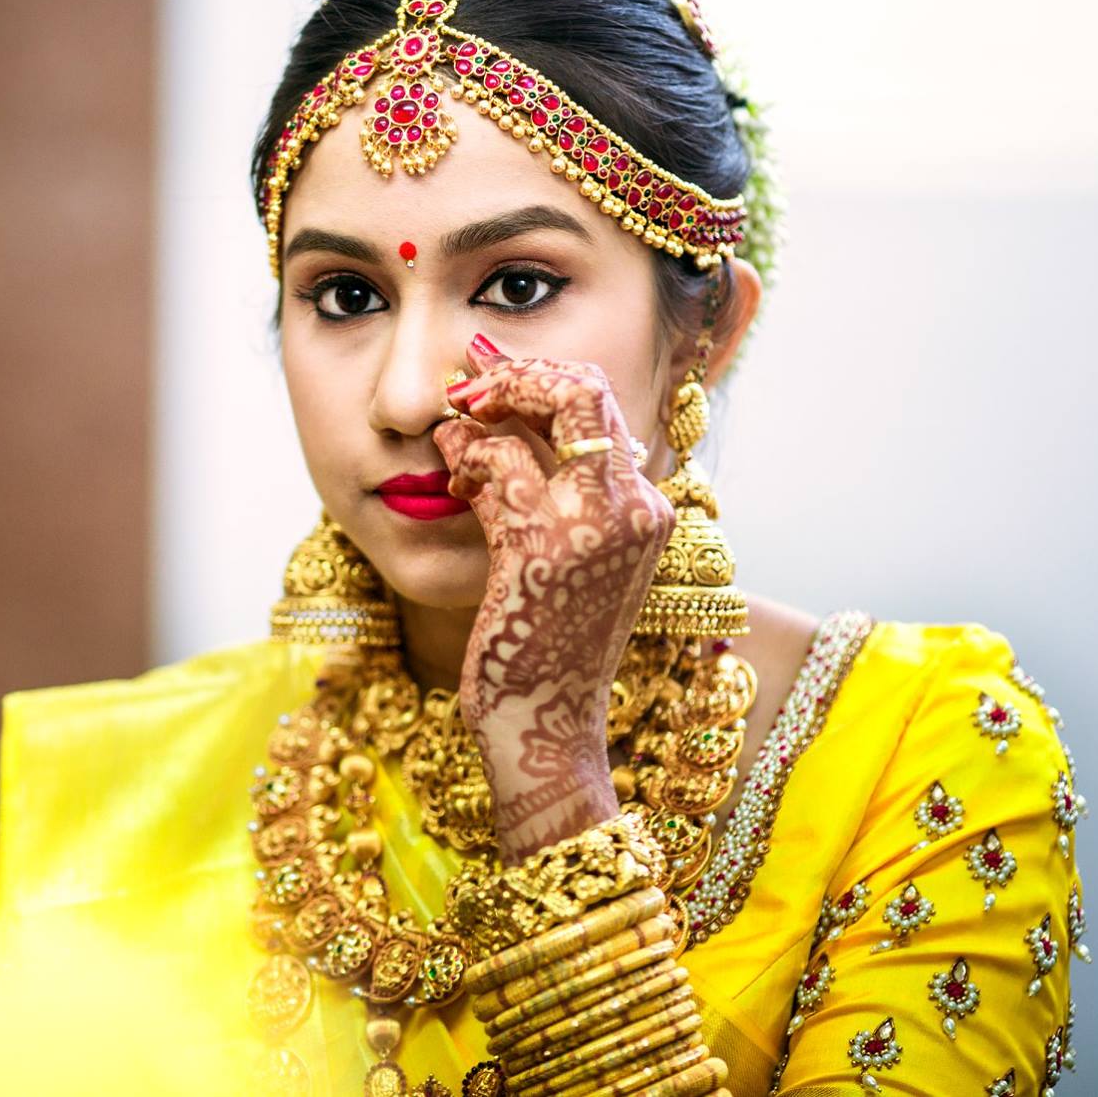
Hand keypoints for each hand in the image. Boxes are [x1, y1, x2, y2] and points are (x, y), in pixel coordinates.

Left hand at [434, 339, 673, 859]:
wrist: (544, 730)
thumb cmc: (542, 640)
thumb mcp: (559, 550)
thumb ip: (542, 478)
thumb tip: (491, 397)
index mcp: (646, 507)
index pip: (602, 400)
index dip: (540, 370)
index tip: (486, 367)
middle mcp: (636, 509)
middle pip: (586, 387)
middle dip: (516, 370)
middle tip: (465, 386)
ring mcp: (599, 530)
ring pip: (551, 409)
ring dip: (483, 409)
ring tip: (453, 437)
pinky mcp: (547, 553)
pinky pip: (501, 467)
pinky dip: (467, 456)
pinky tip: (451, 472)